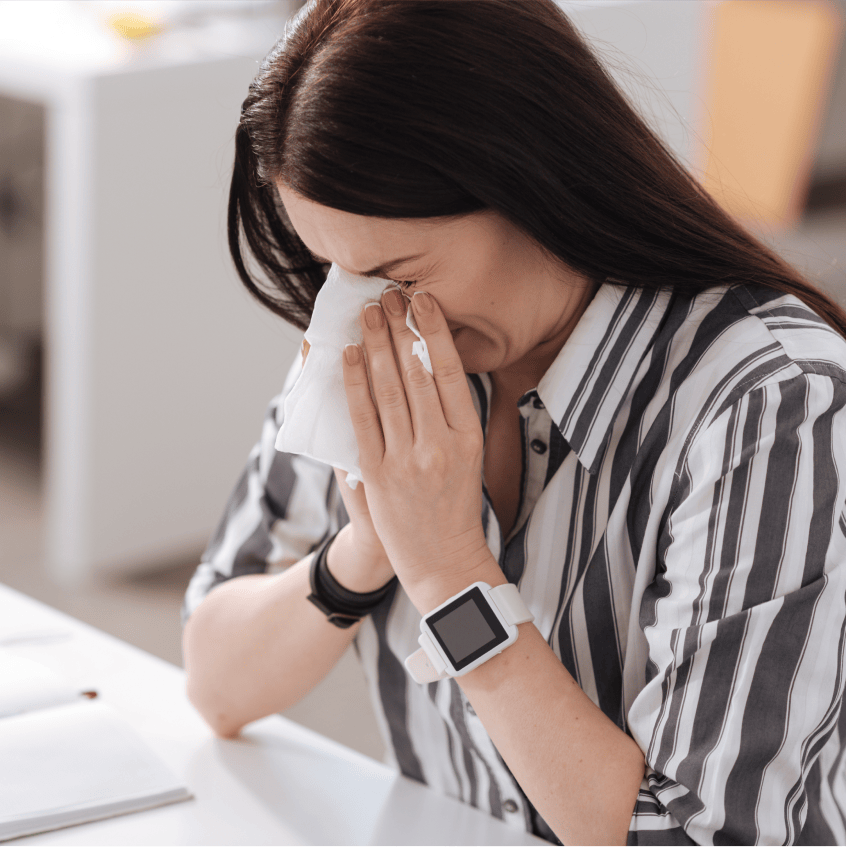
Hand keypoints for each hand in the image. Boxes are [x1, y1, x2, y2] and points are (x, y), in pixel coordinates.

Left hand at [341, 288, 491, 594]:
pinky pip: (363, 420)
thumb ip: (450, 418)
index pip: (451, 371)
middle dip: (399, 329)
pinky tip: (348, 358)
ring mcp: (408, 459)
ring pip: (388, 390)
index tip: (422, 301)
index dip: (434, 331)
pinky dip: (353, 385)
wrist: (443, 561)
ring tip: (367, 315)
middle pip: (417, 373)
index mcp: (469, 436)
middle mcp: (440, 443)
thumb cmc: (456, 505)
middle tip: (387, 296)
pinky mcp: (378, 474)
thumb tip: (426, 367)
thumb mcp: (468, 458)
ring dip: (374, 347)